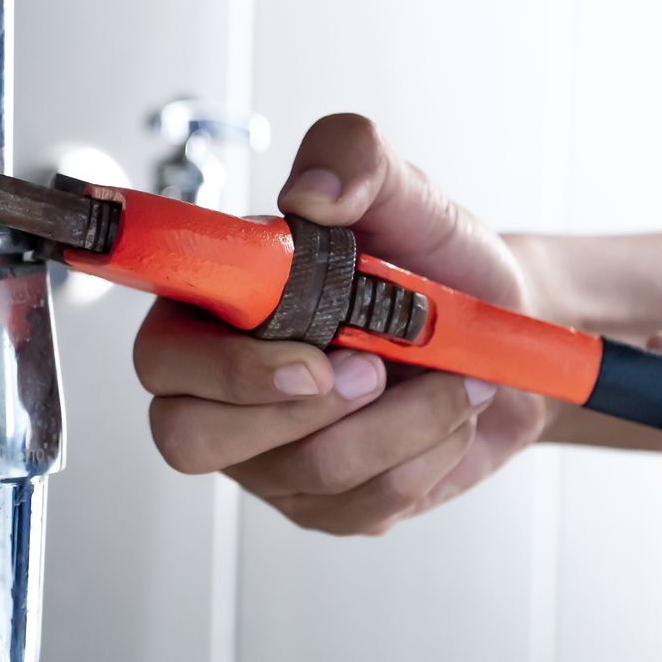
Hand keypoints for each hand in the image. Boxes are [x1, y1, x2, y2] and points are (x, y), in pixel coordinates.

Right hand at [134, 113, 548, 534]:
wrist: (503, 327)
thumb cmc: (429, 260)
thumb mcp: (400, 189)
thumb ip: (351, 157)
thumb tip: (314, 194)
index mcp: (208, 311)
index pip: (158, 356)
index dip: (215, 367)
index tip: (308, 351)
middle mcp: (217, 392)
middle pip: (189, 440)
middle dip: (297, 411)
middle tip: (375, 367)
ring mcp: (267, 458)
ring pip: (302, 473)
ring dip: (400, 423)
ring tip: (451, 375)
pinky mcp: (327, 505)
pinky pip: (362, 505)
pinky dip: (427, 453)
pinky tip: (450, 412)